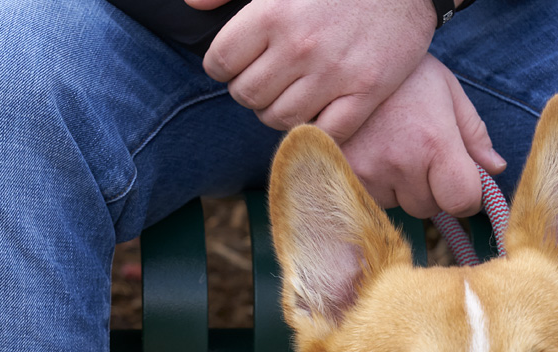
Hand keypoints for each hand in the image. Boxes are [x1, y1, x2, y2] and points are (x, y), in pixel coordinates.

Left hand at [185, 0, 435, 141]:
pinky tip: (316, 114)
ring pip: (281, 120)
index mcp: (271, 13)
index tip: (235, 63)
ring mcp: (334, 74)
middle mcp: (299, 47)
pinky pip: (326, 133)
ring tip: (288, 95)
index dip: (223, 66)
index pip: (222, 62)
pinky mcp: (366, 92)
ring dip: (278, 113)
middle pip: (248, 96)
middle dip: (249, 90)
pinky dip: (315, 131)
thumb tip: (192, 4)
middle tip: (264, 80)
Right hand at [340, 54, 505, 217]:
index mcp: (434, 141)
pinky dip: (378, 187)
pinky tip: (373, 155)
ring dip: (402, 189)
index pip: (462, 200)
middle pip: (429, 206)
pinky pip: (374, 201)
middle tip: (417, 152)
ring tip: (391, 148)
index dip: (467, 198)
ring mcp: (369, 172)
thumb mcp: (446, 91)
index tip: (462, 187)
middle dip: (430, 189)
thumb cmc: (403, 75)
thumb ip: (474, 133)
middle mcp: (401, 162)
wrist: (342, 59)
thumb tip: (496, 169)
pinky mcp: (346, 178)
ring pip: (400, 206)